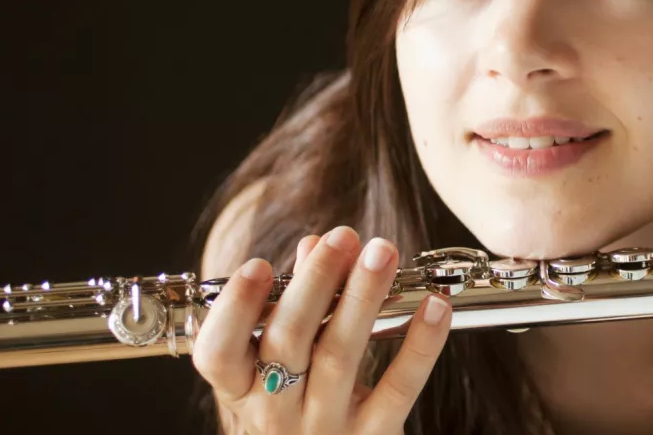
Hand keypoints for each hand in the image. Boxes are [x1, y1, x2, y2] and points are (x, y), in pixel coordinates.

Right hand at [193, 226, 451, 433]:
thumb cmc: (298, 406)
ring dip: (363, 297)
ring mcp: (325, 426)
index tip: (257, 265)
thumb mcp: (279, 364)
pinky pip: (398, 388)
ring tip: (382, 252)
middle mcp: (276, 413)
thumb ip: (293, 305)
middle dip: (315, 283)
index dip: (235, 310)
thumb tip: (315, 246)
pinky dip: (419, 345)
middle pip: (287, 341)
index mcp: (241, 390)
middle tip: (342, 237)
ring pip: (340, 357)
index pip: (217, 354)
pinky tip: (435, 306)